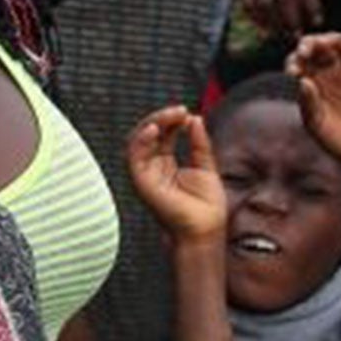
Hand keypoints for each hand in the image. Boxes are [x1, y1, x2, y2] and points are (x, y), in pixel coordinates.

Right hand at [125, 106, 227, 244]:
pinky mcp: (142, 182)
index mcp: (165, 163)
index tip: (187, 113)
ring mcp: (145, 174)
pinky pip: (134, 157)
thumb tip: (195, 118)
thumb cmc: (207, 206)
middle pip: (147, 134)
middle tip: (179, 110)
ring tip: (171, 115)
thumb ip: (199, 142)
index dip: (171, 120)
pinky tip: (155, 129)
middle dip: (161, 118)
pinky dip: (141, 140)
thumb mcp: (206, 165)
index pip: (162, 134)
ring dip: (152, 123)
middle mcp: (152, 167)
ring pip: (138, 140)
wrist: (206, 230)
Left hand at [287, 33, 340, 167]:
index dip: (294, 60)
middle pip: (320, 49)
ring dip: (333, 41)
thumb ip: (308, 104)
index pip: (300, 61)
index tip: (292, 71)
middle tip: (304, 50)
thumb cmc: (335, 139)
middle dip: (311, 44)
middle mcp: (332, 72)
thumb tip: (302, 81)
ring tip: (324, 43)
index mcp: (313, 80)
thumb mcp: (316, 124)